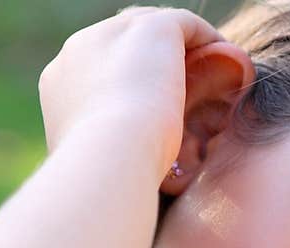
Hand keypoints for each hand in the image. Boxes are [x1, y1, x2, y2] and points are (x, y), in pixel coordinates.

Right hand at [38, 6, 224, 180]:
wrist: (107, 160)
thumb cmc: (104, 181)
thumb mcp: (98, 171)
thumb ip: (109, 163)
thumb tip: (127, 177)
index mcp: (61, 83)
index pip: (99, 67)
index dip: (131, 79)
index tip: (160, 103)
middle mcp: (79, 51)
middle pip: (124, 39)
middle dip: (156, 57)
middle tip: (192, 83)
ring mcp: (112, 34)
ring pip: (154, 28)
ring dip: (183, 47)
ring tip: (214, 73)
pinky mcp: (150, 30)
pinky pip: (185, 24)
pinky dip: (208, 39)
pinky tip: (228, 64)